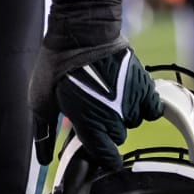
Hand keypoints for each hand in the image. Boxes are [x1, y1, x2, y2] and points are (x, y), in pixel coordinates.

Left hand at [29, 43, 162, 170]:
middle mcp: (114, 118)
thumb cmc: (58, 65)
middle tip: (92, 108)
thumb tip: (44, 159)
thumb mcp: (41, 102)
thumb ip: (45, 133)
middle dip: (105, 128)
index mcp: (89, 125)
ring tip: (107, 94)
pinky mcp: (143, 87)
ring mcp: (131, 103)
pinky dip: (143, 106)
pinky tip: (129, 95)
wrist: (81, 34)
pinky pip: (151, 109)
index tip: (97, 150)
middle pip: (117, 138)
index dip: (101, 156)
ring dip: (122, 114)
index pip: (106, 157)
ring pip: (132, 122)